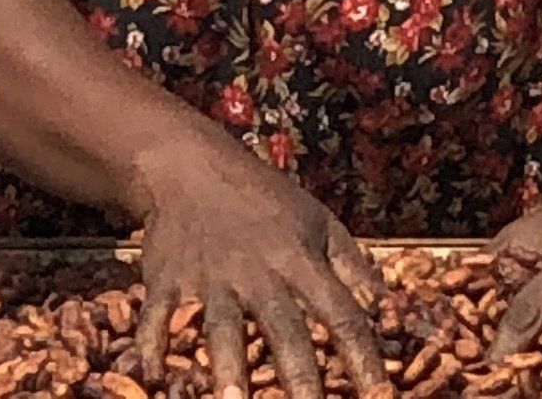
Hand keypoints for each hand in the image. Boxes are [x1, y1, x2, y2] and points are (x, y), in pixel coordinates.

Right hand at [131, 131, 387, 398]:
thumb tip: (390, 310)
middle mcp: (258, 271)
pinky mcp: (167, 279)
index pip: (340, 313)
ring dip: (228, 366)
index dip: (362, 357)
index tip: (381, 396)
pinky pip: (158, 316)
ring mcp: (210, 276)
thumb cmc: (265, 199)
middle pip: (283, 327)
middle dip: (299, 375)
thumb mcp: (319, 220)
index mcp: (300, 258)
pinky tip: (153, 376)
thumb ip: (354, 266)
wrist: (192, 166)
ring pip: (222, 326)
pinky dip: (152, 344)